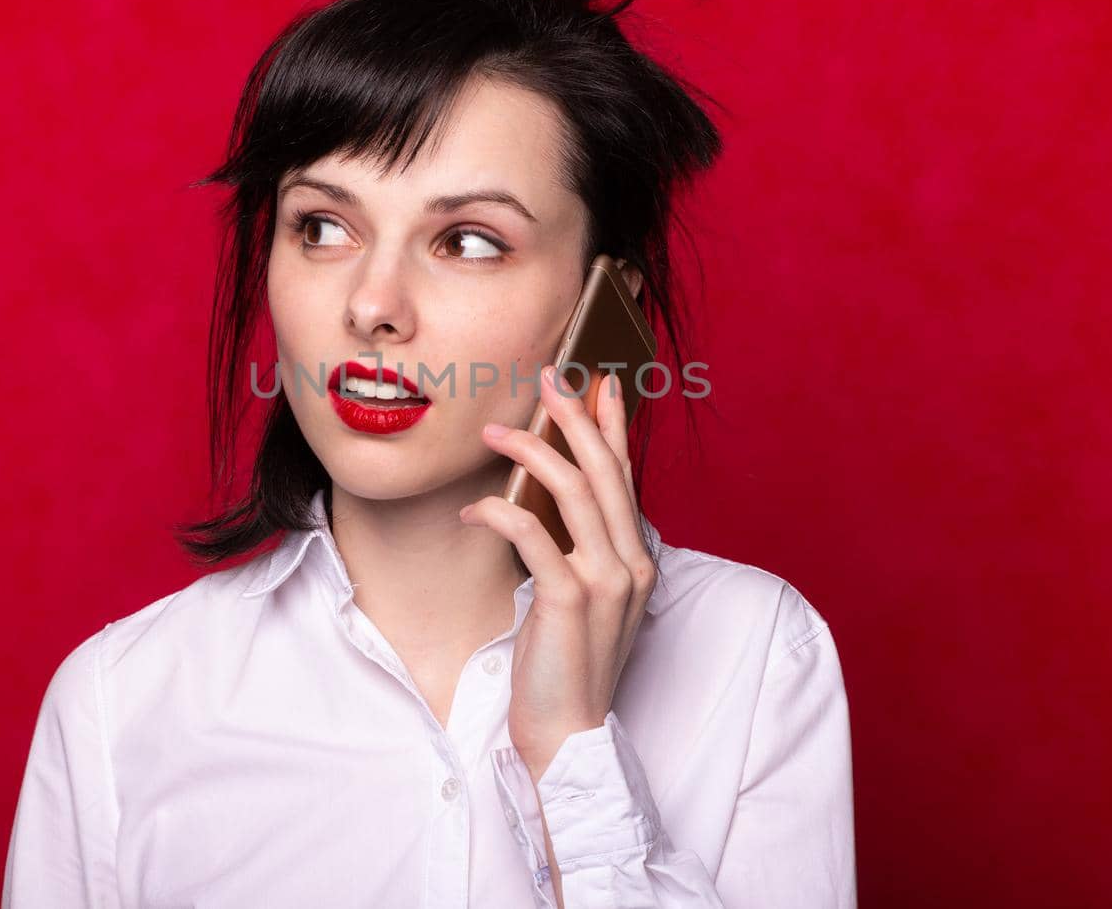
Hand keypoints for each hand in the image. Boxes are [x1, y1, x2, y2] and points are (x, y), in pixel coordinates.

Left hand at [459, 364, 657, 781]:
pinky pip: (533, 537)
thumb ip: (579, 551)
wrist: (569, 733)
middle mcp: (630, 564)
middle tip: (548, 378)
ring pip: (574, 493)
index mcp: (637, 560)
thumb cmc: (566, 665)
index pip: (626, 477)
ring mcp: (605, 582)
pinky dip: (501, 513)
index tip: (598, 383)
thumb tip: (548, 501)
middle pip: (604, 471)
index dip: (613, 427)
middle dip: (575, 418)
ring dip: (533, 453)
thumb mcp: (582, 599)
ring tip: (496, 431)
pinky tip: (474, 509)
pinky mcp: (570, 601)